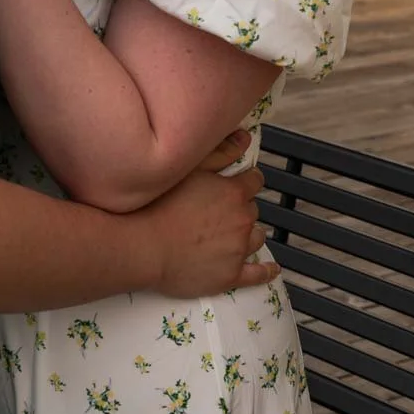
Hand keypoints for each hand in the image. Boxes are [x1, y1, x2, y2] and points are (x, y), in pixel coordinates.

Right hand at [139, 164, 280, 298]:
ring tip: (230, 236)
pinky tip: (270, 269)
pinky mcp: (231, 275)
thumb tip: (245, 139)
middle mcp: (242, 220)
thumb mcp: (190, 168)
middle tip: (218, 212)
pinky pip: (258, 275)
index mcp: (234, 192)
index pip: (254, 181)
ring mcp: (239, 250)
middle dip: (240, 209)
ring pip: (256, 238)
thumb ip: (221, 152)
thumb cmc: (161, 203)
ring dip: (248, 234)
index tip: (237, 184)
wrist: (143, 245)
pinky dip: (266, 271)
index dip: (245, 181)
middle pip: (252, 210)